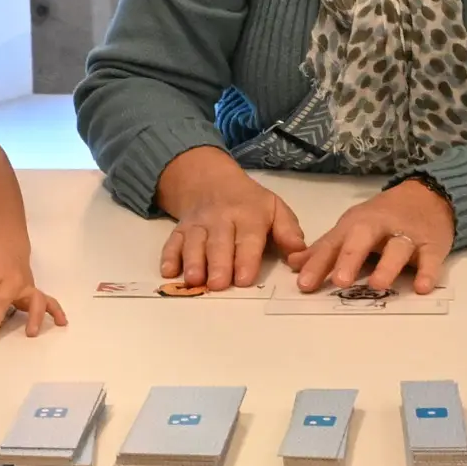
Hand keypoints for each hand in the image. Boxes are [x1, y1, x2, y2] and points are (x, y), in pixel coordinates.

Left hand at [0, 238, 68, 341]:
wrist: (7, 241)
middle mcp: (10, 279)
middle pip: (3, 301)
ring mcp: (25, 285)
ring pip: (33, 300)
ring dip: (34, 317)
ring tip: (31, 334)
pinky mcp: (34, 290)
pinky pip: (48, 300)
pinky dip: (57, 311)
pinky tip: (61, 323)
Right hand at [156, 147, 309, 292]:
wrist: (212, 181)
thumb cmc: (249, 203)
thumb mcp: (274, 209)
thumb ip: (288, 231)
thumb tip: (299, 253)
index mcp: (248, 215)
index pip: (248, 238)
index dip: (246, 258)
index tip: (244, 279)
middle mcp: (220, 219)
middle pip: (218, 243)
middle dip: (218, 263)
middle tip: (218, 284)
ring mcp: (197, 224)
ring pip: (193, 242)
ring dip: (192, 261)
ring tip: (193, 280)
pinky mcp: (180, 230)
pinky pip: (172, 242)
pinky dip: (168, 256)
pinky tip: (167, 272)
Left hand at [295, 179, 454, 295]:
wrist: (429, 196)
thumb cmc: (383, 218)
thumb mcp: (352, 227)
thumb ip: (325, 248)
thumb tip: (293, 264)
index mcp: (356, 224)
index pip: (333, 244)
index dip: (318, 264)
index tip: (304, 285)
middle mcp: (379, 227)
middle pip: (363, 238)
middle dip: (351, 258)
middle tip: (340, 281)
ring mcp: (407, 235)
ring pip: (397, 248)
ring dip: (388, 265)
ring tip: (378, 284)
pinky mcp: (433, 244)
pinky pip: (431, 259)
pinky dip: (428, 272)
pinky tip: (422, 288)